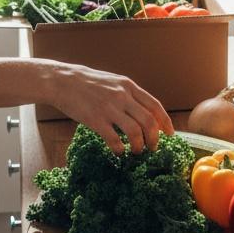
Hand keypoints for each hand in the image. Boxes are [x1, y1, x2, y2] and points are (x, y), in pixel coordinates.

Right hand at [48, 64, 173, 153]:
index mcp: (129, 86)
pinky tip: (119, 151)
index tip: (170, 134)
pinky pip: (114, 139)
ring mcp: (109, 108)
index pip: (155, 106)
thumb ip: (130, 95)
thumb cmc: (89, 83)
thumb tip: (146, 113)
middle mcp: (122, 96)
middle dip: (154, 139)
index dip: (165, 122)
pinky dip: (120, 149)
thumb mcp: (114, 82)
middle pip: (149, 121)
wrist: (63, 81)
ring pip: (135, 132)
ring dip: (139, 146)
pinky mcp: (95, 120)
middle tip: (153, 148)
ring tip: (136, 151)